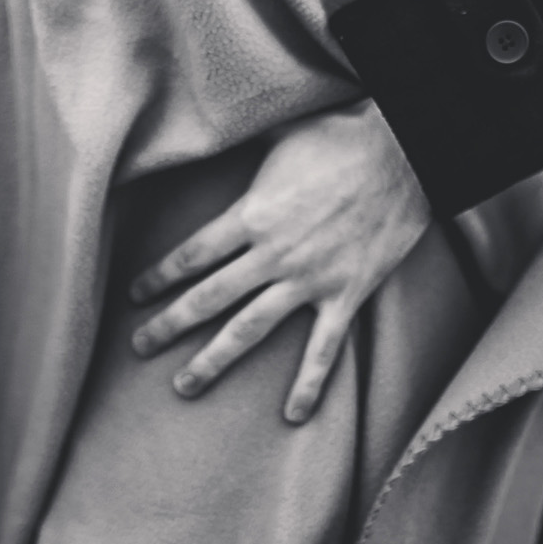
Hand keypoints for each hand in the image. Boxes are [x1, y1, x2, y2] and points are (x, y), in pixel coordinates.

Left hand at [129, 100, 431, 422]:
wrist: (406, 153)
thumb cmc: (341, 137)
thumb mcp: (279, 136)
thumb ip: (242, 145)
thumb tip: (210, 128)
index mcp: (251, 215)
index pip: (192, 255)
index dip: (159, 277)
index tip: (136, 295)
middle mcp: (272, 254)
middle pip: (208, 297)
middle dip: (168, 325)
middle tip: (139, 347)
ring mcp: (309, 280)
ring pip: (249, 330)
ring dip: (213, 360)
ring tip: (185, 385)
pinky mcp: (346, 295)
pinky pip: (323, 350)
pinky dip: (309, 385)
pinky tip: (292, 415)